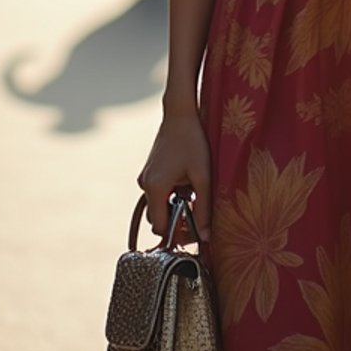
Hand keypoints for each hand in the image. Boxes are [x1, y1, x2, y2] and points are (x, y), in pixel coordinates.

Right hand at [138, 110, 211, 241]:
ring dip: (173, 207)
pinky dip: (169, 196)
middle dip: (175, 222)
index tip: (194, 231)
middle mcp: (145, 184)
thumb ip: (204, 208)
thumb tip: (205, 237)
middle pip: (157, 218)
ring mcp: (145, 177)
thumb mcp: (203, 176)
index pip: (160, 227)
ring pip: (157, 205)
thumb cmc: (193, 142)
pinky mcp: (149, 171)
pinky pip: (157, 193)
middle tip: (197, 215)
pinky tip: (186, 184)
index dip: (176, 234)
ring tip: (193, 195)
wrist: (180, 114)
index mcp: (156, 188)